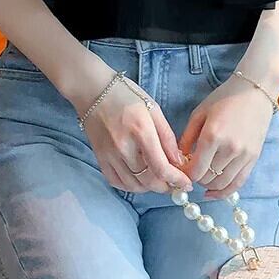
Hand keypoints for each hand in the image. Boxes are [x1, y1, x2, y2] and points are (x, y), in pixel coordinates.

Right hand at [70, 63, 192, 195]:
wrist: (92, 91)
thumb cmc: (126, 96)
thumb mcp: (154, 110)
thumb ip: (167, 137)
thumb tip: (179, 162)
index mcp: (141, 131)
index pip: (161, 168)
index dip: (177, 180)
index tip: (186, 184)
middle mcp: (123, 146)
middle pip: (148, 181)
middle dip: (165, 186)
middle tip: (174, 183)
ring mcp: (109, 155)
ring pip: (133, 186)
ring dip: (149, 188)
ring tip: (158, 180)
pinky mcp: (100, 158)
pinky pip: (117, 182)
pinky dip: (131, 186)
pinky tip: (139, 179)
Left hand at [176, 76, 276, 199]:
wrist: (254, 91)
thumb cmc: (223, 98)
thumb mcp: (199, 114)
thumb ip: (186, 138)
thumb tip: (177, 160)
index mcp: (212, 136)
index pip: (194, 170)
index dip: (184, 175)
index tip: (178, 171)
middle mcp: (229, 148)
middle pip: (207, 178)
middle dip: (194, 178)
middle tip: (189, 172)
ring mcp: (244, 155)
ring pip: (221, 184)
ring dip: (208, 185)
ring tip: (201, 176)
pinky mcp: (254, 158)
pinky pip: (238, 183)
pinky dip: (224, 192)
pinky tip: (212, 193)